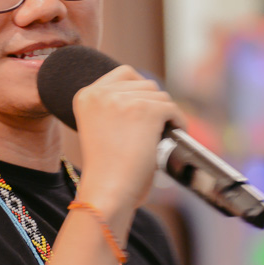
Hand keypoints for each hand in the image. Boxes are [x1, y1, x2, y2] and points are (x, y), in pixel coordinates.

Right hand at [71, 65, 184, 227]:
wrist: (108, 190)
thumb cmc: (106, 171)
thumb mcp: (99, 129)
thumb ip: (114, 109)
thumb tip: (150, 97)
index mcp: (86, 96)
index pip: (123, 74)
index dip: (138, 88)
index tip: (145, 105)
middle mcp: (101, 93)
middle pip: (143, 83)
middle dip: (153, 103)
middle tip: (155, 126)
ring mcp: (124, 99)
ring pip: (159, 95)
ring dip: (164, 113)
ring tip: (161, 133)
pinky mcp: (146, 110)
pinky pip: (172, 108)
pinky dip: (178, 121)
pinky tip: (174, 134)